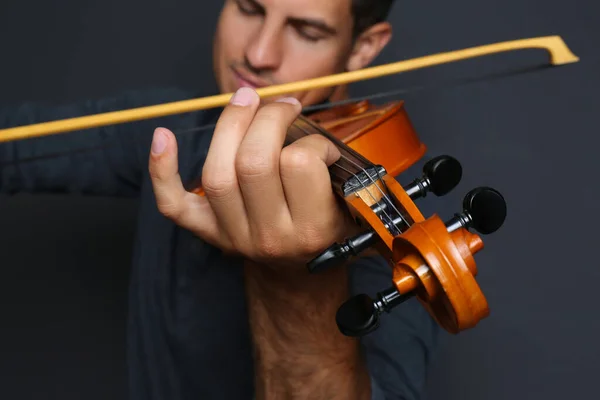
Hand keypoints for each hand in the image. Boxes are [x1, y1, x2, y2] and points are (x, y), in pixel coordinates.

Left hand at [148, 87, 355, 271]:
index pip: (301, 163)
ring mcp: (233, 235)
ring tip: (247, 101)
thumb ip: (335, 170)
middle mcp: (269, 236)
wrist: (297, 274)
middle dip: (268, 118)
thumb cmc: (325, 231)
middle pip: (254, 162)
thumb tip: (305, 118)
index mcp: (311, 229)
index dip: (314, 141)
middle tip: (284, 106)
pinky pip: (174, 204)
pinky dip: (162, 171)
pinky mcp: (209, 233)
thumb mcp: (347, 209)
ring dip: (229, 125)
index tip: (322, 147)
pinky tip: (163, 136)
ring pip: (218, 173)